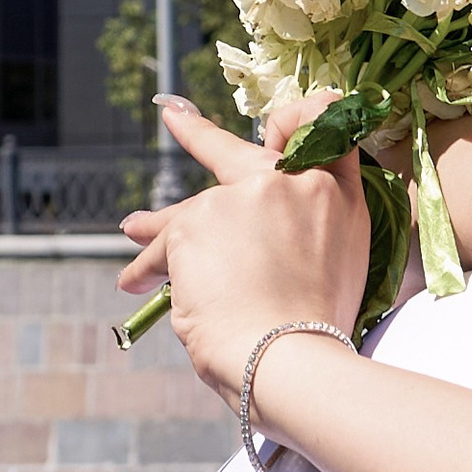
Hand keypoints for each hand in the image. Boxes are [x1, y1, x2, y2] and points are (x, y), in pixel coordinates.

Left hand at [115, 102, 367, 402]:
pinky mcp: (199, 217)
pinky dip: (147, 265)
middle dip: (197, 132)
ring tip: (131, 229)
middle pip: (235, 152)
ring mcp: (244, 194)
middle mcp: (292, 182)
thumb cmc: (315, 331)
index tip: (274, 122)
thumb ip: (311, 233)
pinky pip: (165, 242)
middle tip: (173, 115)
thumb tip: (268, 241)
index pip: (322, 128)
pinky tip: (131, 278)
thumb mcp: (341, 268)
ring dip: (159, 230)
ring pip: (192, 211)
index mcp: (336, 196)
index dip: (297, 117)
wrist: (287, 356)